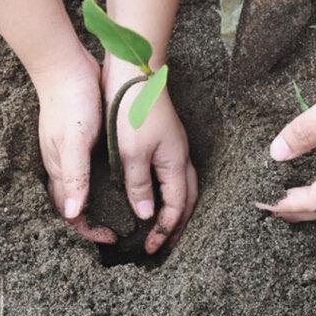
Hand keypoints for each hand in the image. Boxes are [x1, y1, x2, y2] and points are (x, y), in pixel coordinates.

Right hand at [36, 47, 116, 244]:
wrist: (65, 66)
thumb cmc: (68, 103)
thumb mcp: (74, 141)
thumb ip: (74, 176)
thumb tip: (74, 213)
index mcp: (59, 168)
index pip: (69, 212)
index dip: (88, 229)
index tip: (113, 238)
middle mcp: (64, 163)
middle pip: (76, 203)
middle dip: (95, 220)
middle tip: (123, 229)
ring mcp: (71, 150)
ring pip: (84, 186)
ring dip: (101, 201)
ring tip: (126, 209)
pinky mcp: (82, 137)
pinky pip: (91, 167)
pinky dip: (104, 180)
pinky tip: (121, 177)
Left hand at [105, 57, 197, 253]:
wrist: (132, 67)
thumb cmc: (131, 109)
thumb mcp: (130, 152)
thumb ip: (138, 185)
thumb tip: (147, 216)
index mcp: (174, 162)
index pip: (176, 206)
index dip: (165, 230)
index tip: (150, 248)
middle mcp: (178, 155)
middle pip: (186, 198)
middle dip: (177, 224)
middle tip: (161, 244)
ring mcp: (170, 144)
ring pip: (179, 184)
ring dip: (172, 207)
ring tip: (159, 225)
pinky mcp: (159, 135)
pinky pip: (168, 170)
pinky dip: (162, 188)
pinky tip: (148, 190)